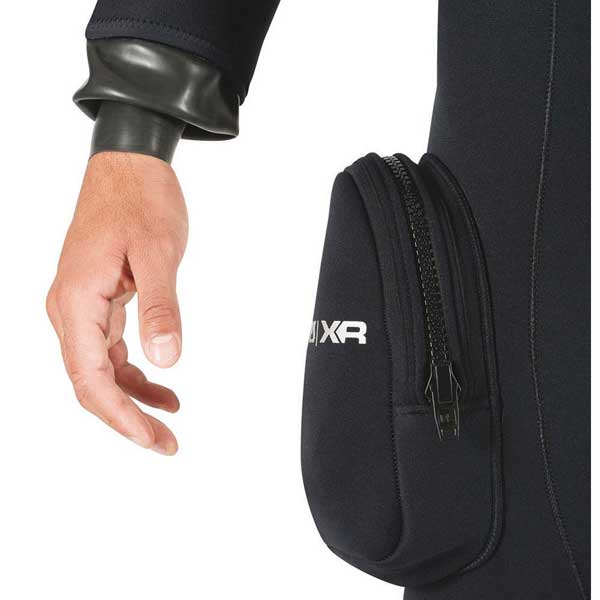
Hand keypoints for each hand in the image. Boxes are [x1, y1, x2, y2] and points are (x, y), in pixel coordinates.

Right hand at [47, 152, 188, 454]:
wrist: (130, 166)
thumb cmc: (141, 201)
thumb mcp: (159, 254)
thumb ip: (160, 309)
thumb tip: (166, 360)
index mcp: (77, 301)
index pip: (89, 377)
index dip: (119, 415)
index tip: (150, 438)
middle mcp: (71, 309)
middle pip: (92, 381)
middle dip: (127, 417)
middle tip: (165, 444)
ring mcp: (83, 305)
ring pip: (101, 369)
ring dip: (133, 398)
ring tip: (169, 421)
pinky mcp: (99, 300)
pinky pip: (111, 348)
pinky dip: (136, 371)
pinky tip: (163, 385)